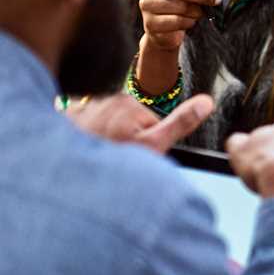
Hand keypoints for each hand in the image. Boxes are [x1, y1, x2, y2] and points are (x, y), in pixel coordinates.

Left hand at [66, 92, 214, 153]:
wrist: (65, 174)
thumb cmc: (109, 162)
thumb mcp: (154, 146)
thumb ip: (180, 123)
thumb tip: (207, 102)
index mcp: (129, 104)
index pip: (149, 120)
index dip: (148, 141)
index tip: (138, 155)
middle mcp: (105, 99)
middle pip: (127, 121)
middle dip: (126, 139)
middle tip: (119, 159)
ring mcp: (84, 107)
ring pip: (106, 126)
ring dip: (105, 140)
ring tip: (100, 158)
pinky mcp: (66, 118)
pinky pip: (85, 128)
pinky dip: (86, 139)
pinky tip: (83, 153)